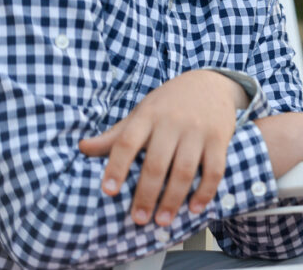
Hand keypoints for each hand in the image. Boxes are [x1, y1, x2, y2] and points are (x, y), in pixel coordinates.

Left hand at [79, 69, 245, 226]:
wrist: (211, 82)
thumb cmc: (169, 103)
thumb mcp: (142, 111)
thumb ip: (116, 134)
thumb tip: (82, 148)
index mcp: (148, 115)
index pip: (127, 142)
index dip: (116, 167)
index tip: (108, 192)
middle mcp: (172, 122)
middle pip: (156, 164)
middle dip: (146, 195)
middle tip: (138, 219)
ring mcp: (198, 130)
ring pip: (184, 171)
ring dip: (172, 199)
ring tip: (162, 221)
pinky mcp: (219, 138)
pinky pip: (214, 169)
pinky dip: (205, 191)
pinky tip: (195, 208)